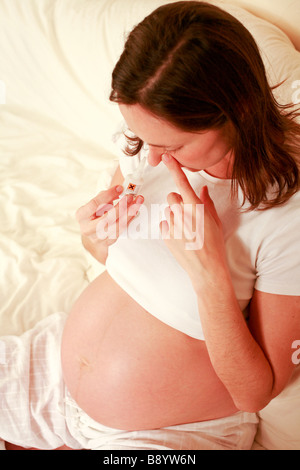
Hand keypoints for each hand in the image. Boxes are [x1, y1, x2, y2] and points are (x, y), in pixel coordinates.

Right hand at [76, 185, 143, 260]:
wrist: (93, 233)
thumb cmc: (95, 214)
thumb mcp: (96, 204)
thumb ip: (105, 197)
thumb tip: (119, 190)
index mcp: (81, 216)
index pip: (94, 204)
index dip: (108, 195)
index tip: (120, 188)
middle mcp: (87, 228)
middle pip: (106, 218)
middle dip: (120, 207)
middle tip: (130, 197)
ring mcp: (97, 238)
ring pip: (115, 227)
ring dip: (128, 214)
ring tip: (136, 204)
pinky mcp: (107, 243)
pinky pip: (121, 231)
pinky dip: (129, 221)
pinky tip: (134, 212)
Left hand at [159, 154, 227, 287]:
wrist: (207, 268)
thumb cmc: (215, 244)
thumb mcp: (215, 222)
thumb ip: (207, 203)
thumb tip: (203, 189)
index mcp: (196, 207)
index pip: (182, 182)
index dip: (173, 167)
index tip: (165, 156)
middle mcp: (182, 213)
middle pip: (172, 197)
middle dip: (178, 203)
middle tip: (188, 215)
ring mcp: (172, 224)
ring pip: (168, 211)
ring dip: (175, 217)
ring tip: (186, 230)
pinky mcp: (165, 235)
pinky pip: (164, 224)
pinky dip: (170, 228)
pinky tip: (180, 238)